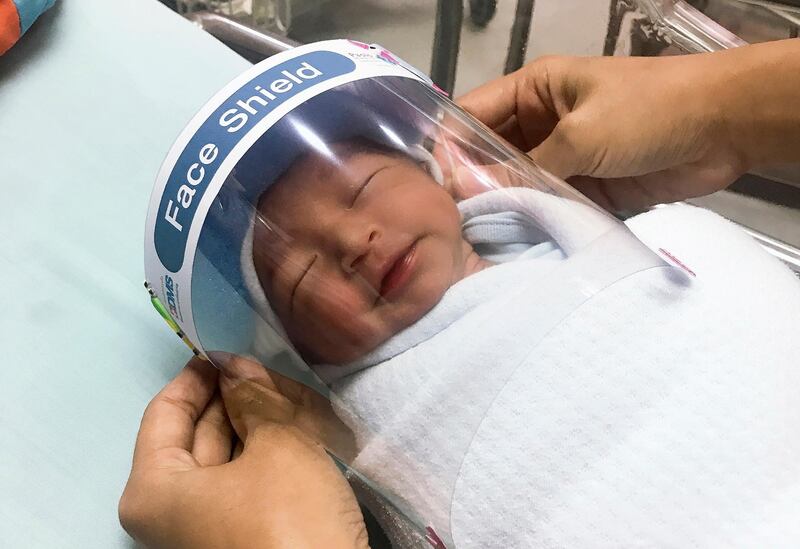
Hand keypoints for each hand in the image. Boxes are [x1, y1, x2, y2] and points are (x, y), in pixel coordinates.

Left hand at [119, 357, 365, 548]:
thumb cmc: (288, 516)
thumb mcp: (276, 443)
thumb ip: (253, 397)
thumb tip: (237, 365)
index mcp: (154, 489)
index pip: (165, 412)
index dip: (197, 374)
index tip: (225, 345)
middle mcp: (170, 511)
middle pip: (197, 434)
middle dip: (234, 396)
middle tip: (267, 366)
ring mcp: (206, 526)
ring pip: (226, 455)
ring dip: (256, 420)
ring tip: (289, 392)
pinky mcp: (241, 533)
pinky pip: (244, 479)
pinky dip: (266, 450)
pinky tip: (295, 425)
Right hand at [458, 41, 799, 210]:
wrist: (723, 127)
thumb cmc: (649, 110)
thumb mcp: (581, 134)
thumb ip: (526, 166)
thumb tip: (471, 190)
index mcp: (534, 91)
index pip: (472, 116)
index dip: (447, 148)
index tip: (430, 188)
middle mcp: (540, 125)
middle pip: (490, 157)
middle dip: (471, 186)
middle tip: (447, 225)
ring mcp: (562, 160)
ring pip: (517, 186)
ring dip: (502, 209)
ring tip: (473, 243)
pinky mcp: (585, 190)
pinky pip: (548, 208)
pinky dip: (534, 225)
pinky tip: (512, 248)